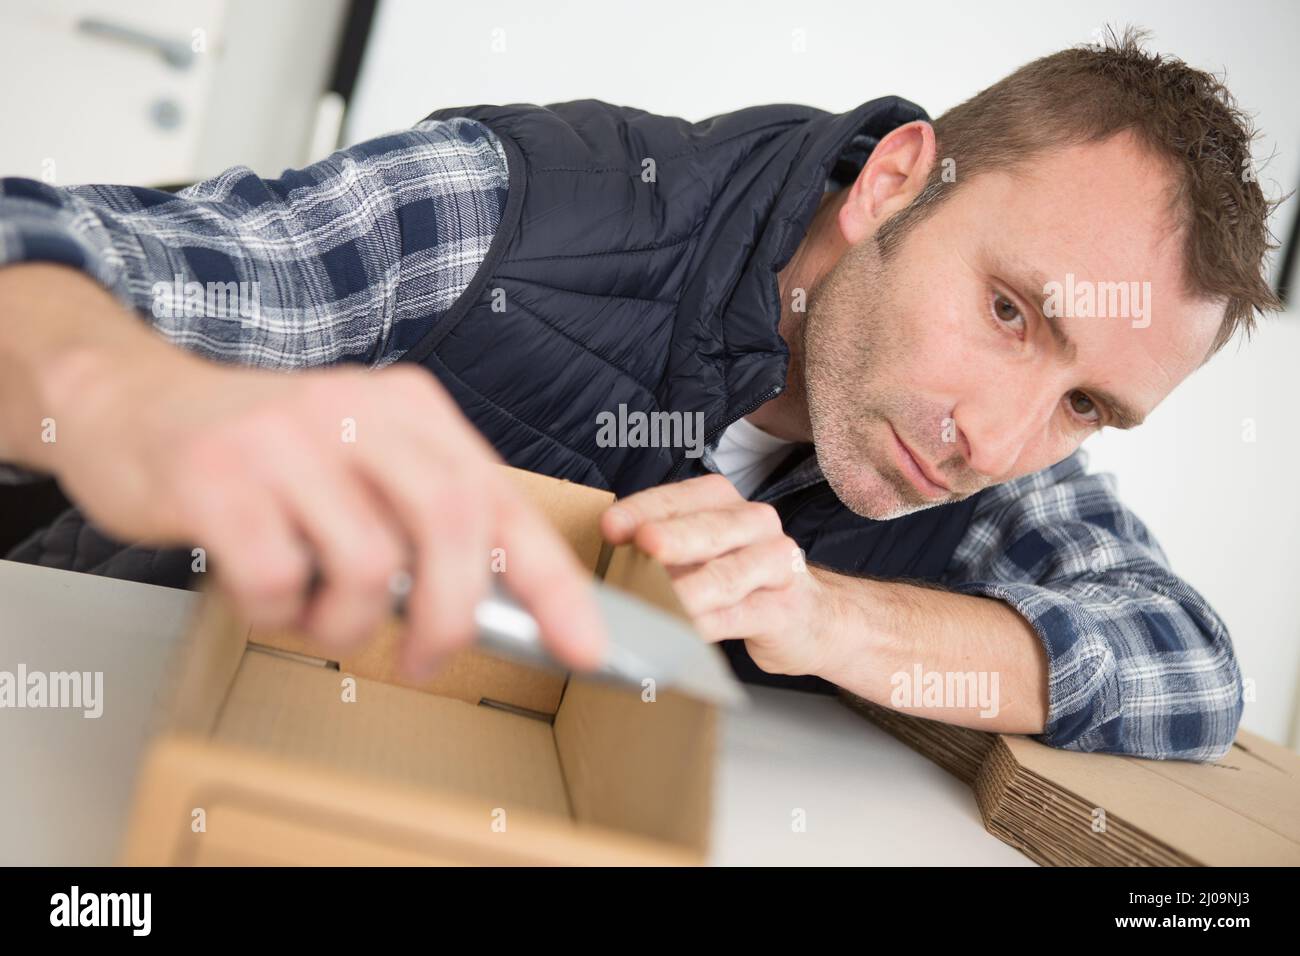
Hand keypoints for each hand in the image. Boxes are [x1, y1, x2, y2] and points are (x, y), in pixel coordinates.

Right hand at [16, 271, 604, 676]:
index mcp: (410, 408)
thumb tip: (489, 609)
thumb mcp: (360, 463)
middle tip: (425, 660)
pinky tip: (261, 592)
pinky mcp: (219, 473)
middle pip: (452, 524)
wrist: (131, 402)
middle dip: (451, 615)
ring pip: (368, 564)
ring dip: (347, 624)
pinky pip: (278, 577)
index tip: (585, 645)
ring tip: (315, 615)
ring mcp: (286, 437)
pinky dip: (277, 613)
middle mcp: (356, 409)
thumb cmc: (262, 453)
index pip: (503, 500)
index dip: (553, 582)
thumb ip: (421, 521)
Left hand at [600, 473, 829, 675]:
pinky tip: (685, 633)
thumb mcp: (702, 554)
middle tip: (644, 546)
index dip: (644, 510)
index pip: (679, 499)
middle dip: (674, 538)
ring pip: (726, 575)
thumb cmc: (740, 581)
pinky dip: (709, 625)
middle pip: (708, 529)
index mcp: (725, 503)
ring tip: (658, 601)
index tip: (611, 526)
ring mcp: (774, 565)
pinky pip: (739, 616)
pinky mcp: (782, 609)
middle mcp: (754, 524)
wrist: (810, 617)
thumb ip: (661, 551)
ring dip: (689, 589)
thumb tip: (603, 561)